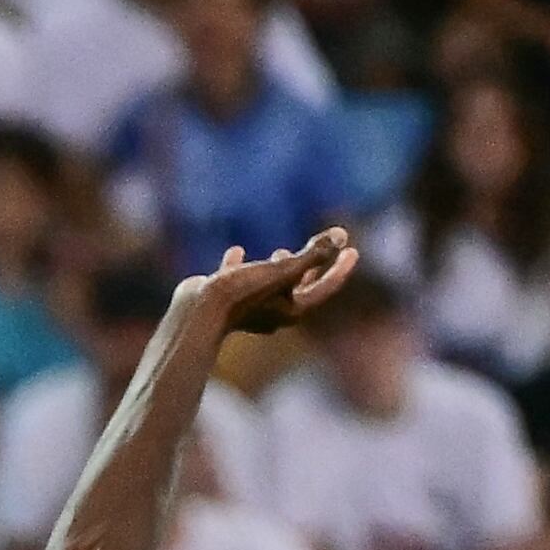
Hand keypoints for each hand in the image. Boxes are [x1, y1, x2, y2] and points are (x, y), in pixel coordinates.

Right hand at [186, 227, 357, 338]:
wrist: (196, 313)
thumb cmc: (242, 295)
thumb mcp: (283, 270)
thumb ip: (313, 253)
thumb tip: (341, 236)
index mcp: (291, 310)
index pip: (325, 286)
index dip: (340, 267)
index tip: (352, 249)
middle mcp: (272, 313)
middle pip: (299, 288)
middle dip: (311, 268)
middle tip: (323, 250)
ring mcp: (247, 308)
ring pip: (269, 286)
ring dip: (279, 269)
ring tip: (280, 250)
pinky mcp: (223, 300)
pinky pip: (237, 280)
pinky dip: (241, 266)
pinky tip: (236, 251)